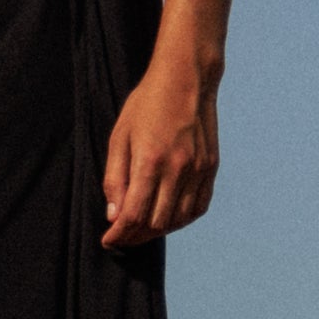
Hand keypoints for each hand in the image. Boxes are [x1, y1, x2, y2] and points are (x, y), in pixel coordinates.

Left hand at [102, 51, 217, 248]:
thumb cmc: (147, 105)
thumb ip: (114, 178)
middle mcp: (177, 169)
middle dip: (135, 236)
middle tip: (122, 235)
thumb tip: (114, 215)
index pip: (133, 215)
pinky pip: (198, 207)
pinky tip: (167, 217)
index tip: (108, 240)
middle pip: (155, 223)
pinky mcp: (210, 167)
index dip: (119, 234)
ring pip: (178, 219)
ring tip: (141, 228)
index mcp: (150, 160)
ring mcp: (198, 169)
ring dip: (157, 230)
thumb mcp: (120, 136)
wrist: (186, 79)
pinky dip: (182, 219)